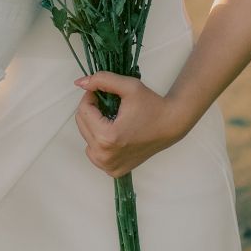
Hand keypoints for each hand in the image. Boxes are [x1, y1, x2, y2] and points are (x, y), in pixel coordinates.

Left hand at [73, 74, 187, 177]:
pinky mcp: (113, 171)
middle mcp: (105, 156)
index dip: (91, 96)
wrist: (171, 125)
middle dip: (92, 110)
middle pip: (82, 125)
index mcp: (107, 137)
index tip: (102, 91)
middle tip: (108, 103)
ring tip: (113, 118)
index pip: (83, 110)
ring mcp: (109, 166)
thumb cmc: (152, 105)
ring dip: (94, 125)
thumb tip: (79, 82)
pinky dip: (99, 141)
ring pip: (86, 138)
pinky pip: (94, 152)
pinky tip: (114, 133)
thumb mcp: (129, 86)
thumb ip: (102, 80)